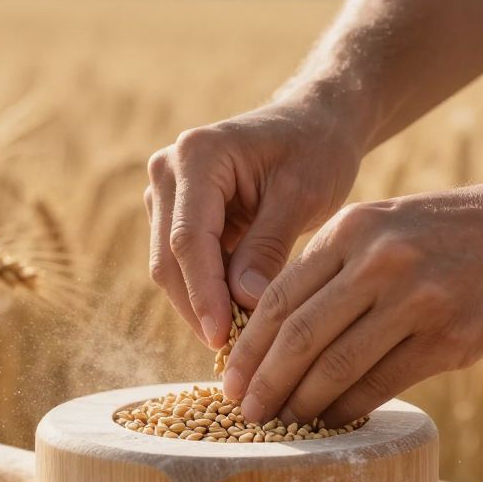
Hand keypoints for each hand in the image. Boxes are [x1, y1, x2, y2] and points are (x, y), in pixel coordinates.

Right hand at [145, 89, 362, 347]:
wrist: (313, 125)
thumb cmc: (316, 150)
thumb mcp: (303, 196)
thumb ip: (269, 247)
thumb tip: (243, 303)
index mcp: (197, 156)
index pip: (189, 240)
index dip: (203, 295)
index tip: (222, 339)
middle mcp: (167, 171)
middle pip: (169, 259)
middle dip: (198, 309)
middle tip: (233, 356)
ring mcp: (166, 194)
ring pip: (170, 269)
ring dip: (200, 307)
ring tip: (240, 344)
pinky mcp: (174, 215)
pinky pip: (184, 267)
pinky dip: (207, 295)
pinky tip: (237, 323)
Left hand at [222, 175, 482, 426]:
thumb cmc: (461, 230)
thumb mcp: (391, 224)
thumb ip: (340, 267)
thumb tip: (286, 331)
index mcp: (354, 228)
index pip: (280, 297)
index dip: (247, 346)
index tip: (229, 380)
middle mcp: (379, 259)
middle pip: (298, 334)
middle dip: (263, 382)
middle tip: (243, 413)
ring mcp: (417, 298)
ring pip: (336, 364)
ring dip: (300, 403)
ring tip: (280, 425)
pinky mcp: (452, 337)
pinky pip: (382, 383)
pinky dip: (349, 408)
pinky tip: (331, 423)